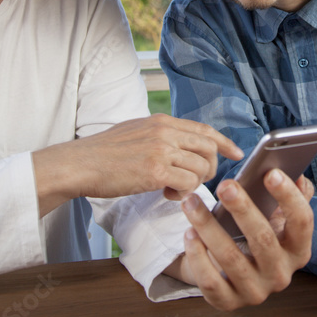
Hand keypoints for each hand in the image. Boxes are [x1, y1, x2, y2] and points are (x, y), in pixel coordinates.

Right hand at [32, 114, 242, 214]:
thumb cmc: (103, 153)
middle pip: (209, 149)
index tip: (236, 153)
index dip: (224, 142)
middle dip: (209, 169)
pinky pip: (188, 184)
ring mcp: (161, 150)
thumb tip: (183, 147)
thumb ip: (161, 136)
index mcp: (161, 121)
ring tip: (173, 189)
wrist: (80, 164)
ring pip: (201, 168)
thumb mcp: (136, 132)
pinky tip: (166, 194)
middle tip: (193, 181)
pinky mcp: (155, 171)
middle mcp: (165, 132)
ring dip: (194, 184)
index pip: (204, 129)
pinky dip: (183, 194)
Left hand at [171, 169, 313, 310]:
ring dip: (208, 226)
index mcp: (298, 250)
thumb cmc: (256, 234)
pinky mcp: (228, 302)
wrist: (231, 271)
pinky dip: (197, 255)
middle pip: (263, 239)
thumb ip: (292, 194)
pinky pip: (210, 281)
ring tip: (192, 203)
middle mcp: (281, 275)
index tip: (270, 172)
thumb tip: (298, 174)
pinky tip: (189, 233)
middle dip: (243, 209)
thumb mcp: (276, 217)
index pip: (302, 222)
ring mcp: (255, 292)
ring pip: (231, 257)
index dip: (289, 197)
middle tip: (225, 185)